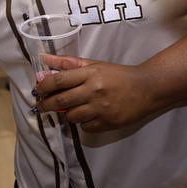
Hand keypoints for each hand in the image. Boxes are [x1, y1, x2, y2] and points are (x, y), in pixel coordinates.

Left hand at [35, 56, 160, 130]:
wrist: (148, 88)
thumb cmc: (118, 75)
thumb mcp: (94, 64)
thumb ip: (68, 63)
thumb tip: (43, 60)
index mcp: (90, 74)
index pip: (59, 81)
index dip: (43, 87)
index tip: (38, 90)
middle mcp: (94, 91)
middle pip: (61, 101)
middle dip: (46, 105)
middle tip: (41, 106)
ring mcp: (102, 108)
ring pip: (72, 116)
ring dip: (67, 114)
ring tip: (71, 108)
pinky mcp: (109, 122)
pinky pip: (86, 127)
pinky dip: (83, 123)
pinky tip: (87, 116)